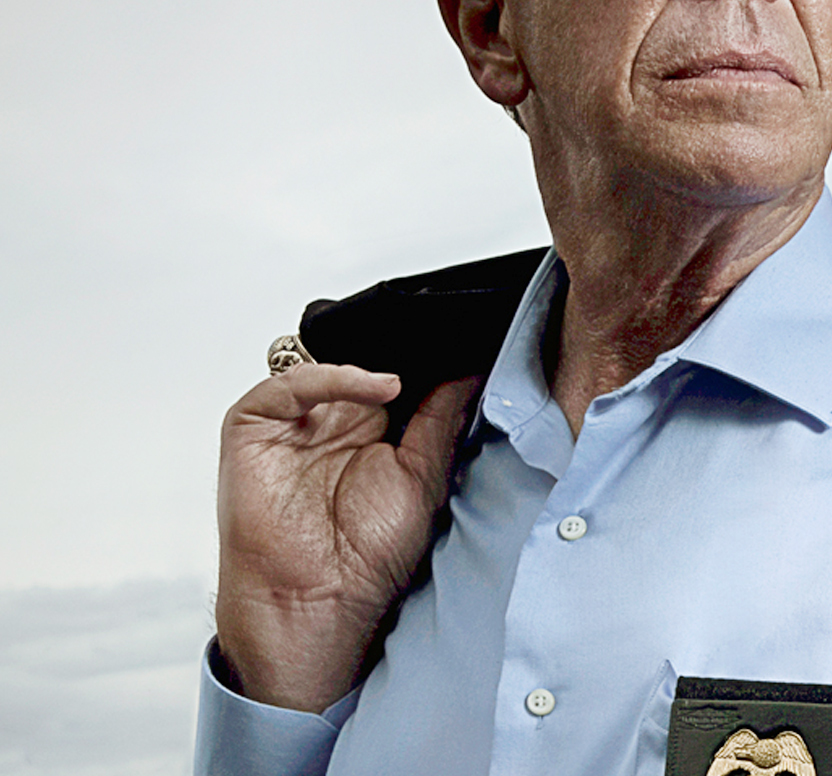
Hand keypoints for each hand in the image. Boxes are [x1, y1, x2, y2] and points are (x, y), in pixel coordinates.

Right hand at [213, 363, 480, 711]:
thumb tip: (473, 369)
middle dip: (400, 347)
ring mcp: (294, 422)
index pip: (398, 374)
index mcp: (374, 430)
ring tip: (416, 369)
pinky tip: (379, 387)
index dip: (426, 358)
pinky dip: (333, 376)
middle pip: (364, 359)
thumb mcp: (425, 475)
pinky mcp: (254, 427)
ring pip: (327, 363)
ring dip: (370, 358)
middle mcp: (334, 420)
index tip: (469, 339)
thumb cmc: (368, 555)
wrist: (317, 601)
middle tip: (446, 335)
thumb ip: (442, 417)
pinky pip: (289, 385)